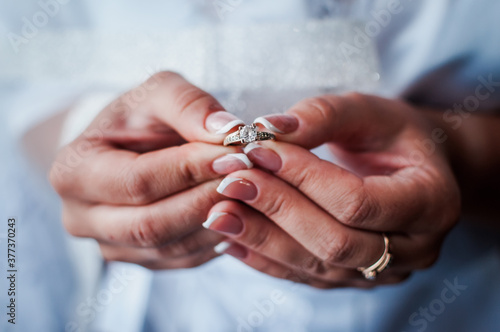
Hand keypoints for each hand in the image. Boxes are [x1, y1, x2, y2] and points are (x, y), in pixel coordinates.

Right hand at [50, 72, 251, 268]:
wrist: (128, 145)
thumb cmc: (140, 117)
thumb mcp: (158, 92)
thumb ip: (189, 104)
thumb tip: (230, 131)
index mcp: (74, 172)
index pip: (138, 181)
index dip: (190, 170)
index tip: (236, 153)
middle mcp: (82, 218)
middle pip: (152, 224)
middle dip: (207, 199)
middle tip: (249, 176)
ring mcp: (112, 245)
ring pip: (171, 248)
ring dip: (218, 222)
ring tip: (251, 193)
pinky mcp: (141, 259)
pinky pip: (184, 260)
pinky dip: (218, 239)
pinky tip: (241, 213)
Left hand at [203, 93, 460, 287]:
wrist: (413, 168)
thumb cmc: (394, 134)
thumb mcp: (370, 110)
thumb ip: (324, 116)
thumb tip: (269, 128)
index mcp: (431, 201)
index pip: (357, 200)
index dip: (303, 177)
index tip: (258, 150)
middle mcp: (415, 247)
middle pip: (335, 242)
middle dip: (277, 210)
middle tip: (230, 181)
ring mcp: (385, 270)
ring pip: (316, 266)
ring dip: (262, 239)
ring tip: (218, 212)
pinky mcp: (354, 276)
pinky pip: (306, 276)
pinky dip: (266, 258)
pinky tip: (231, 238)